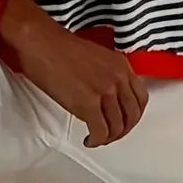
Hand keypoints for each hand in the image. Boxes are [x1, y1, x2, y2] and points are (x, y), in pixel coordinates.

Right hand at [0, 17, 148, 147]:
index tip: (124, 121)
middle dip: (122, 130)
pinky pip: (101, 132)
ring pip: (117, 127)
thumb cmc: (60, 47)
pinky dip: (97, 140)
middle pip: (132, 116)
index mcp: (121, 65)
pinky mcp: (88, 104)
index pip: (141, 98)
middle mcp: (118, 78)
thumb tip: (108, 96)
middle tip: (111, 134)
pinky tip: (89, 139)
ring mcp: (105, 91)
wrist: (41, 42)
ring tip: (97, 137)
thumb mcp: (96, 56)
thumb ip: (108, 74)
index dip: (133, 116)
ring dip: (108, 138)